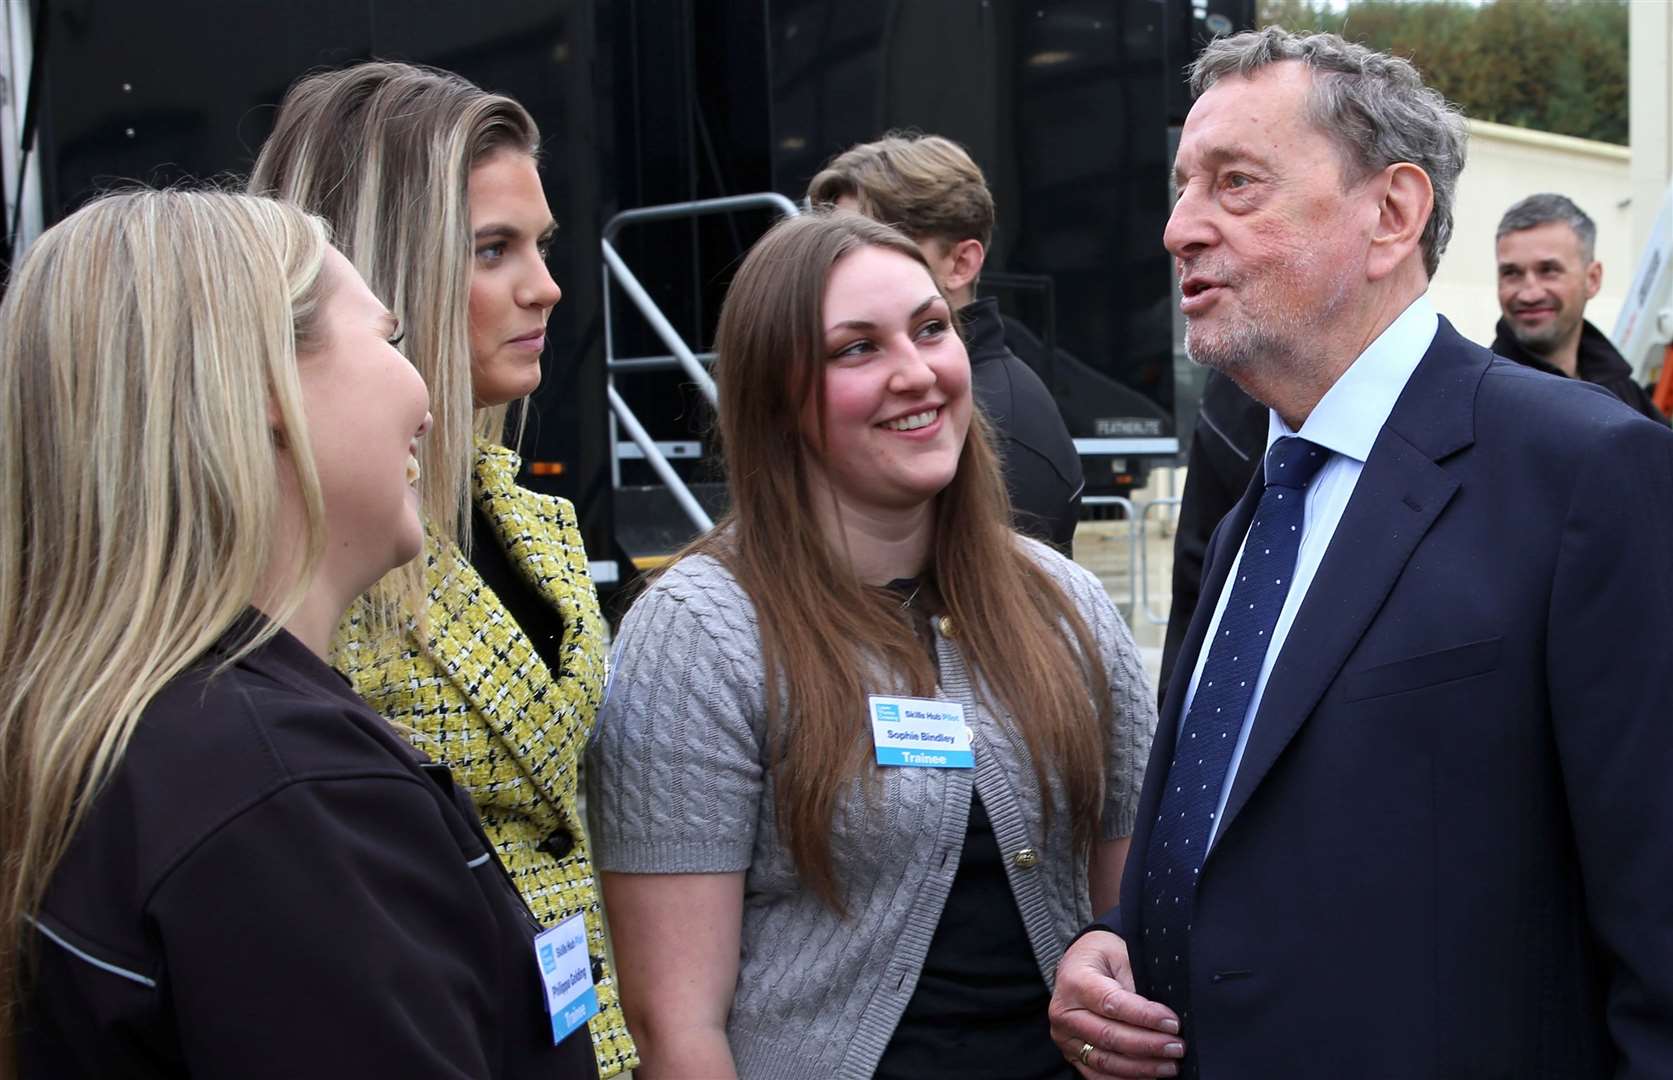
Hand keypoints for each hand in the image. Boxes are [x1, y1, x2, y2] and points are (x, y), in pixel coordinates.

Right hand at [1049, 931, 1184, 1078]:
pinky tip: (1149, 1076)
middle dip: (1148, 1045)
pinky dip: (1125, 1079)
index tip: (1173, 1023)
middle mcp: (1065, 1012)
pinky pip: (1097, 1075)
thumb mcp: (1120, 954)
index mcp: (1075, 981)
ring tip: (1169, 1066)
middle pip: (1109, 1036)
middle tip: (1177, 1047)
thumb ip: (1136, 982)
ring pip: (1105, 1061)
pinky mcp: (1071, 1054)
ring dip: (1141, 1067)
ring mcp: (1065, 1037)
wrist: (1076, 965)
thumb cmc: (1102, 957)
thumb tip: (1162, 1015)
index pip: (1112, 1004)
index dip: (1145, 1016)